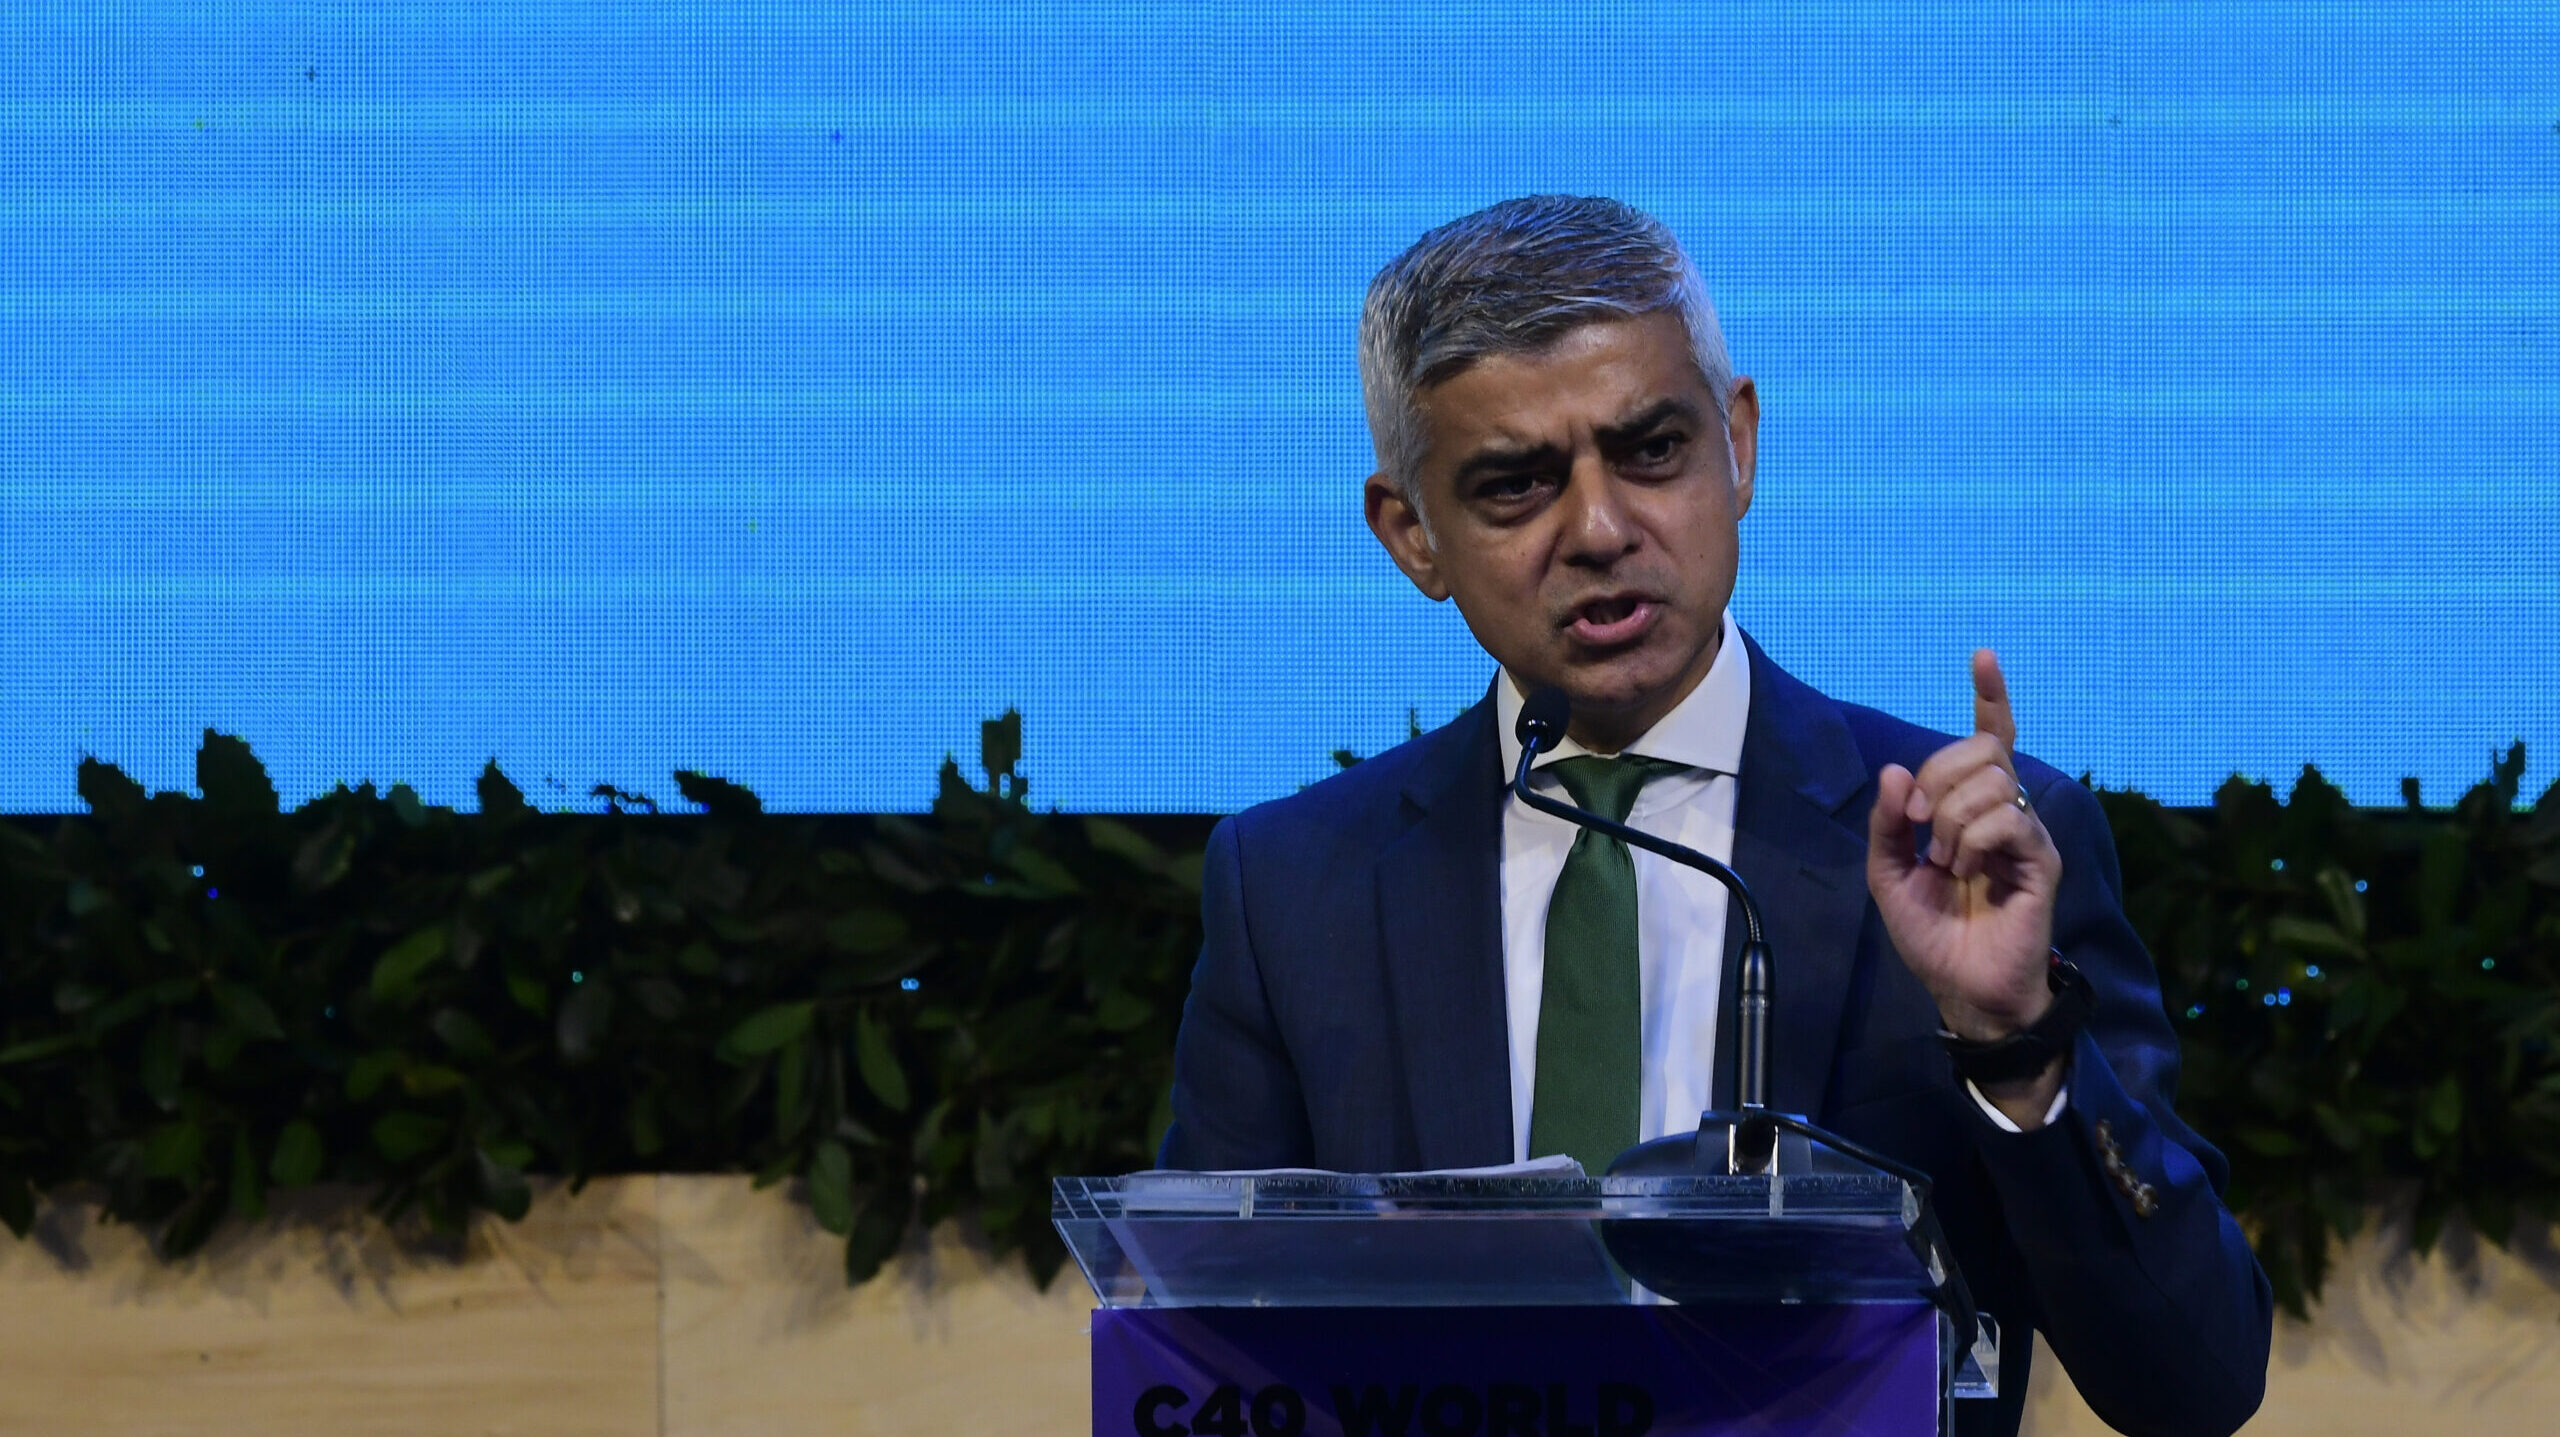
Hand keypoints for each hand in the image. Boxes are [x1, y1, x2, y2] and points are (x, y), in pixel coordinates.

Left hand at [1866, 650, 2063, 1048]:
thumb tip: (1897, 772)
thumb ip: (1888, 822)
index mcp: (1971, 807)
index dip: (1990, 696)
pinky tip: (1968, 872)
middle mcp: (2005, 810)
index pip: (1990, 738)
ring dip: (1950, 820)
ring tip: (1947, 863)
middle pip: (1982, 748)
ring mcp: (2026, 833)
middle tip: (1921, 826)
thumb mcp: (1888, 872)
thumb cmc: (1932, 932)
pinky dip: (1973, 842)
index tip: (1983, 656)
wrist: (1961, 987)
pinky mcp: (2043, 860)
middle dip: (1937, 778)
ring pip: (1991, 780)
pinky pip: (2007, 819)